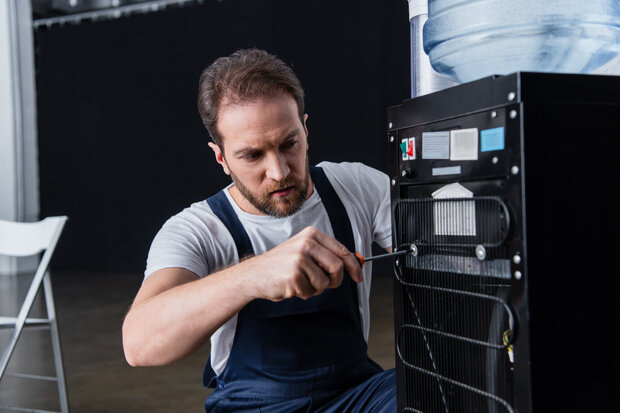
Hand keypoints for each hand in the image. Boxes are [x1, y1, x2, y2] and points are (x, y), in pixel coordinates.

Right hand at [241, 226, 362, 300]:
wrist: (254, 274)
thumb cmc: (281, 265)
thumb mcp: (303, 251)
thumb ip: (325, 255)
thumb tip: (353, 264)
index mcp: (311, 235)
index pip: (342, 251)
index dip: (354, 266)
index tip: (358, 277)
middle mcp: (306, 243)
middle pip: (337, 267)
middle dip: (334, 281)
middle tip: (324, 285)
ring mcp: (299, 258)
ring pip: (324, 282)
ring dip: (315, 289)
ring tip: (300, 282)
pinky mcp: (293, 275)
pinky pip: (310, 291)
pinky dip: (303, 293)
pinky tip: (290, 286)